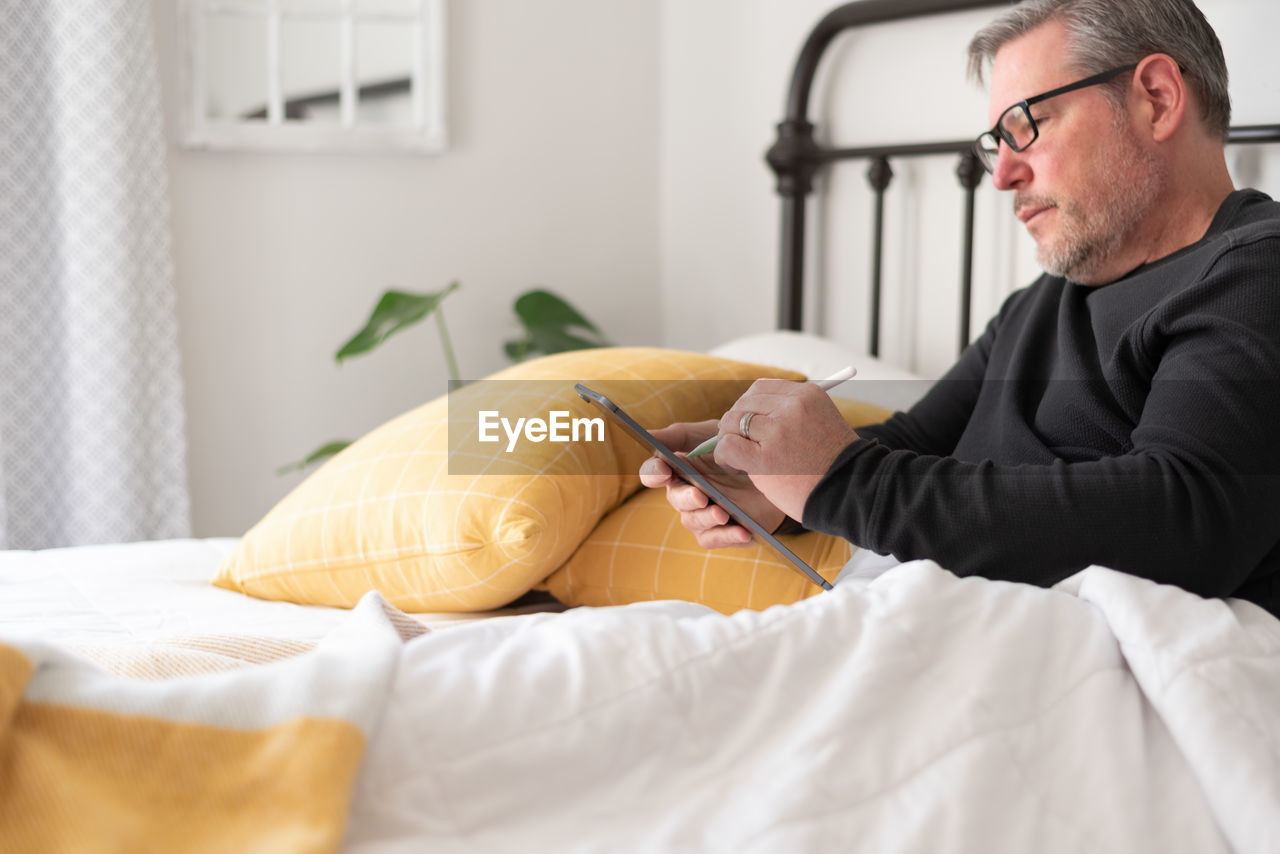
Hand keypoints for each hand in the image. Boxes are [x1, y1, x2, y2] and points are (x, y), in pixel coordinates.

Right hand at [639, 420, 785, 547]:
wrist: (774, 471)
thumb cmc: (736, 449)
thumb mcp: (710, 434)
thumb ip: (679, 435)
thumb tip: (650, 434)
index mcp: (677, 470)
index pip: (653, 473)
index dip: (653, 473)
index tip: (664, 470)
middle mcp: (685, 494)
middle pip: (675, 499)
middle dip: (686, 498)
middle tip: (701, 496)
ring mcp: (702, 515)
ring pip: (692, 521)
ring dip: (707, 518)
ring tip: (723, 513)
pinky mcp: (721, 532)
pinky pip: (714, 539)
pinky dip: (728, 537)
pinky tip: (743, 531)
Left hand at [712, 379, 858, 520]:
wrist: (852, 492)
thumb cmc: (832, 465)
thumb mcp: (820, 423)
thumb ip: (788, 414)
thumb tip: (744, 414)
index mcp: (807, 394)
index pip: (760, 388)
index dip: (748, 407)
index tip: (751, 426)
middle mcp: (792, 406)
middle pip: (742, 404)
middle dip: (736, 425)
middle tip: (742, 446)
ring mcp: (778, 430)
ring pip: (731, 423)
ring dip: (729, 441)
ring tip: (740, 460)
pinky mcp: (765, 458)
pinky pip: (727, 447)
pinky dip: (724, 457)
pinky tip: (736, 468)